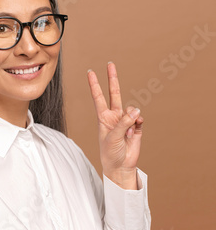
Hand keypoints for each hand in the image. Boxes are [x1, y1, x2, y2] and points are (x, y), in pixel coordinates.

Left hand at [87, 62, 143, 189]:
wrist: (121, 166)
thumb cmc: (110, 152)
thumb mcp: (112, 136)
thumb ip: (123, 122)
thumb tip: (136, 110)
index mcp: (103, 117)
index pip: (98, 97)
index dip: (94, 84)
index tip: (90, 72)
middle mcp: (114, 115)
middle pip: (114, 93)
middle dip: (112, 78)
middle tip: (110, 63)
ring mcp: (125, 120)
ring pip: (131, 109)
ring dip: (131, 118)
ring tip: (126, 132)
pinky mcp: (136, 126)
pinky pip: (139, 118)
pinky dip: (138, 122)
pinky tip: (134, 130)